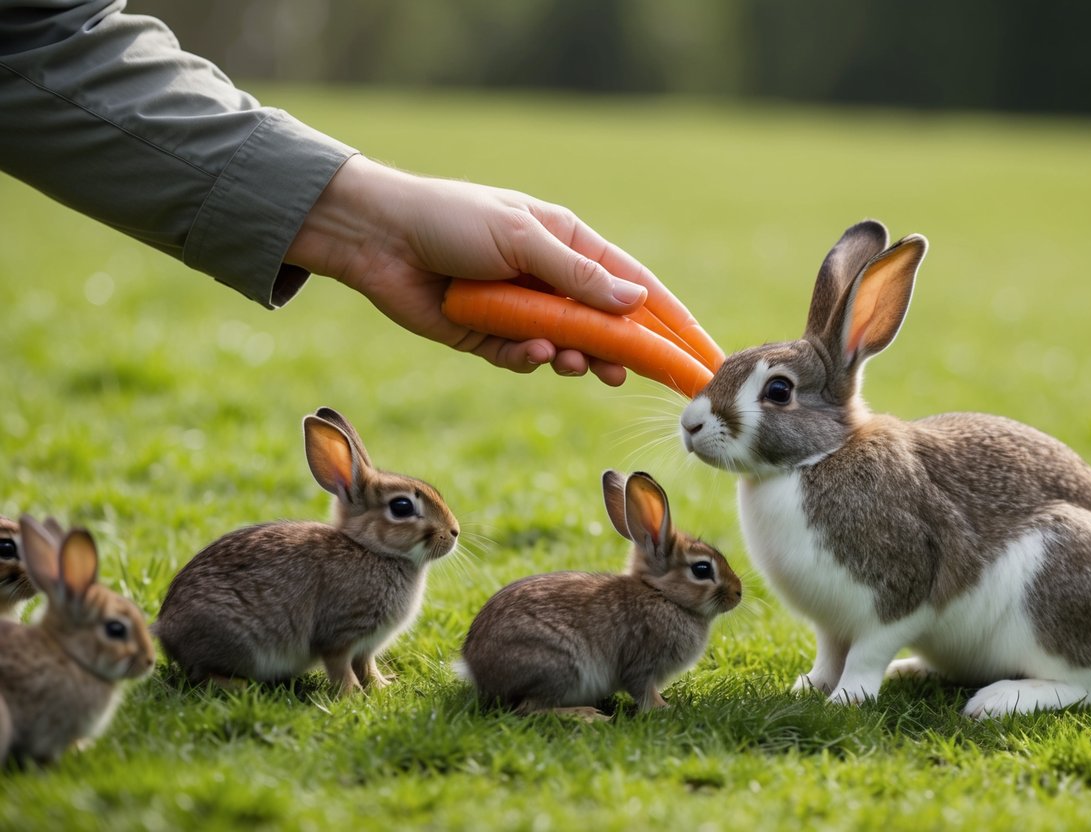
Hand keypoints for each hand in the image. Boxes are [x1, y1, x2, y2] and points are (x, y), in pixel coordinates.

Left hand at [286, 154, 675, 383]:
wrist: (377, 237)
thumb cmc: (453, 220)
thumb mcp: (523, 238)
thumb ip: (578, 275)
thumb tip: (637, 301)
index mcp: (570, 243)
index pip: (634, 284)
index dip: (671, 320)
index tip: (700, 353)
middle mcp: (551, 279)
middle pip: (605, 325)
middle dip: (624, 352)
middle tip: (635, 379)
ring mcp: (522, 310)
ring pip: (568, 347)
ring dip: (576, 358)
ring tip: (578, 364)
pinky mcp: (489, 337)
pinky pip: (523, 358)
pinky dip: (530, 358)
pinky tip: (530, 350)